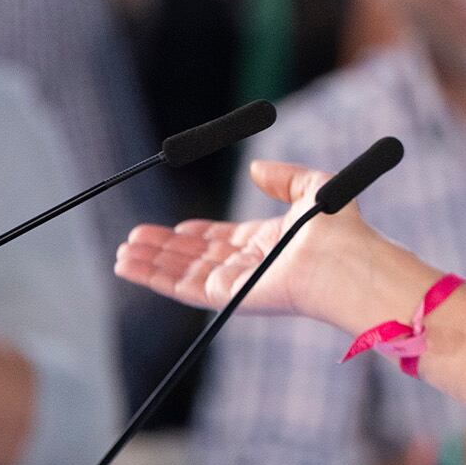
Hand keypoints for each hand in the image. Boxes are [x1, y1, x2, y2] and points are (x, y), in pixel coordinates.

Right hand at [114, 157, 396, 332]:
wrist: (342, 259)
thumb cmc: (337, 226)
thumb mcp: (312, 187)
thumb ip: (284, 177)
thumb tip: (256, 168)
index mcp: (270, 244)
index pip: (224, 241)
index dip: (197, 234)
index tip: (174, 228)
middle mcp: (251, 267)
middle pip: (197, 258)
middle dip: (164, 249)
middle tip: (133, 238)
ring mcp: (236, 284)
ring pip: (183, 273)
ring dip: (151, 263)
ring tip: (123, 252)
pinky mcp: (225, 297)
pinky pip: (182, 287)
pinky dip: (153, 277)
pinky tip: (129, 266)